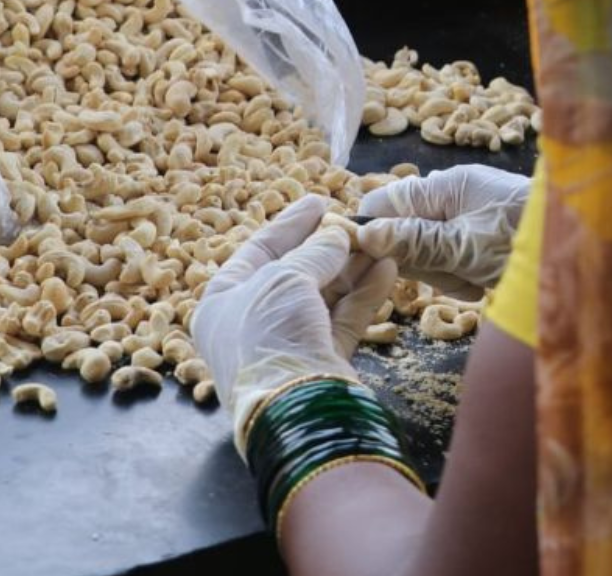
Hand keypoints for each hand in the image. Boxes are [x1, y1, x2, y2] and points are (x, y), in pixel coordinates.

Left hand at [191, 195, 396, 457]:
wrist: (296, 411)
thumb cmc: (270, 335)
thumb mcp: (286, 279)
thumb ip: (314, 251)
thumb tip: (336, 234)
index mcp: (224, 301)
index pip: (259, 250)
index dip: (290, 224)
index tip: (319, 201)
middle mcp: (252, 322)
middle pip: (295, 271)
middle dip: (328, 245)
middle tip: (355, 221)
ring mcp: (288, 343)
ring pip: (324, 295)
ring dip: (352, 266)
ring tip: (379, 239)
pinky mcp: (322, 360)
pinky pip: (344, 317)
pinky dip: (365, 292)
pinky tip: (387, 267)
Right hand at [356, 165, 530, 296]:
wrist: (582, 251)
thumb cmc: (525, 241)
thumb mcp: (466, 246)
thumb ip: (416, 241)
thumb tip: (367, 235)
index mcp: (446, 186)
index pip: (386, 203)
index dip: (371, 233)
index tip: (366, 263)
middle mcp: (454, 196)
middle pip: (403, 229)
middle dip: (413, 259)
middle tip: (437, 274)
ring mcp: (468, 219)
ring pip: (426, 250)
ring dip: (440, 272)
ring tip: (472, 278)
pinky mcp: (482, 240)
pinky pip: (452, 261)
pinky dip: (461, 276)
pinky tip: (483, 281)